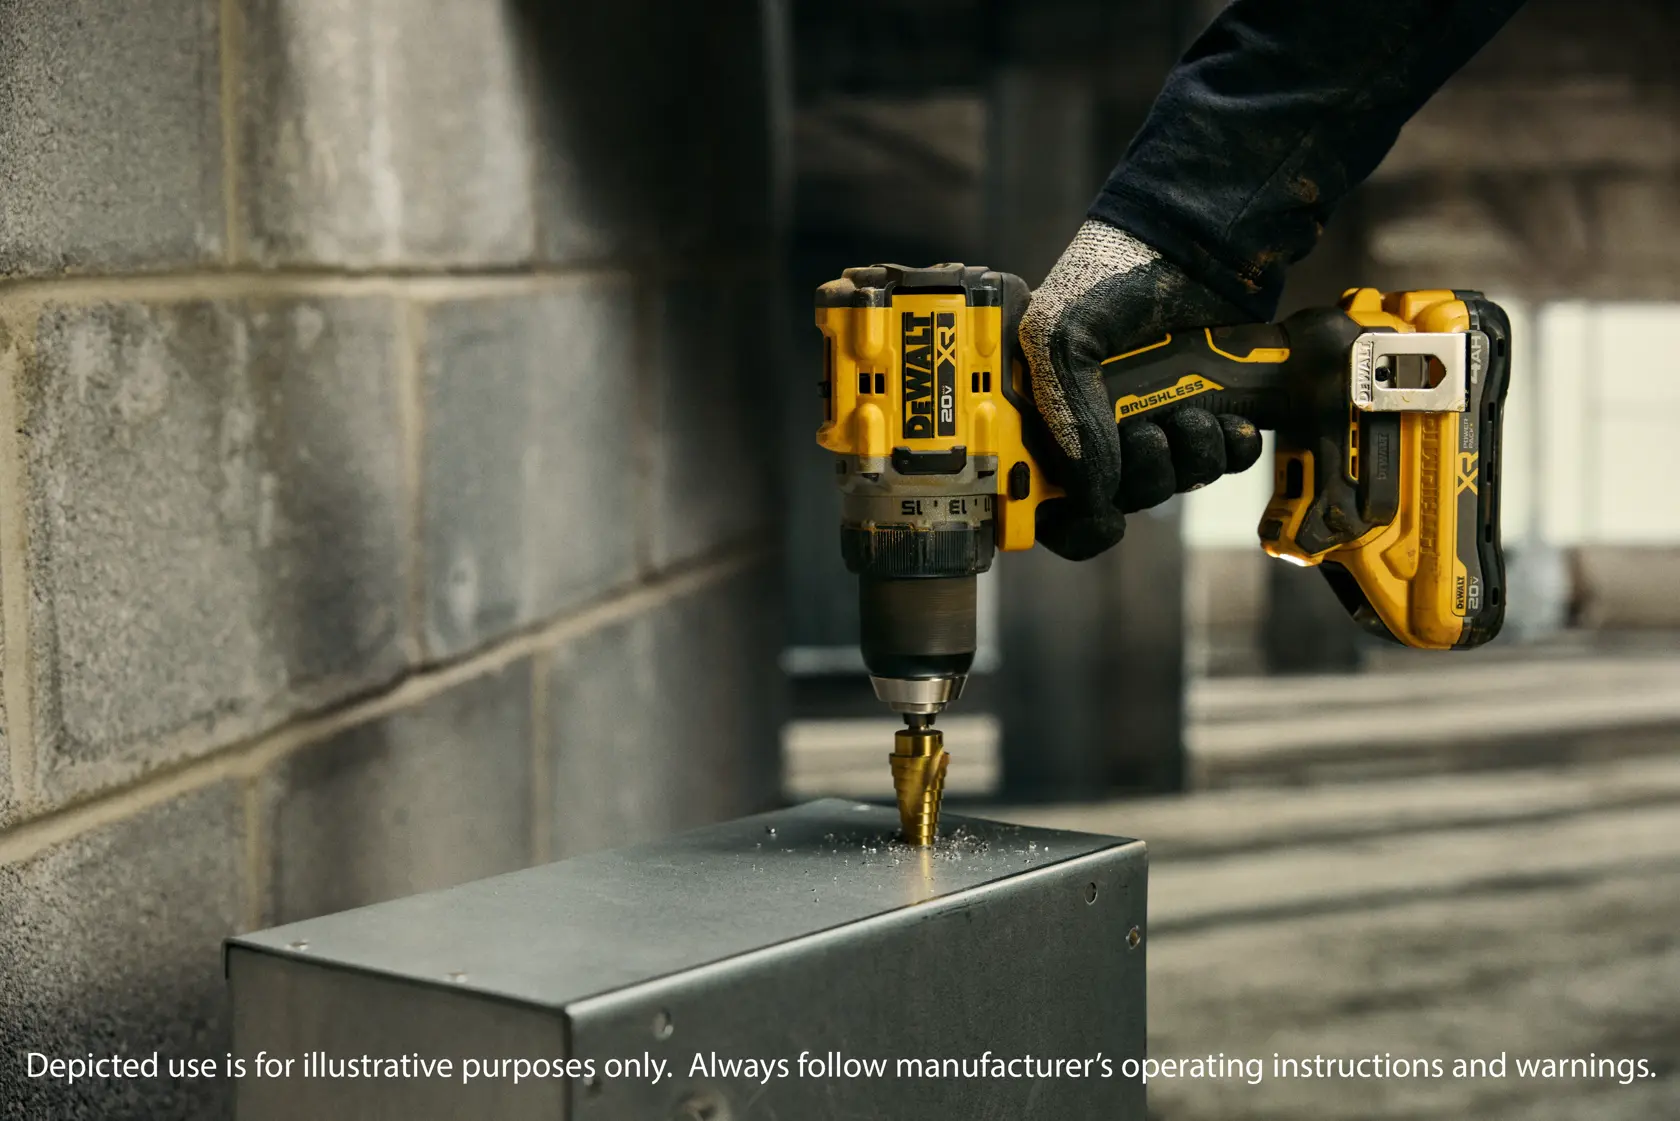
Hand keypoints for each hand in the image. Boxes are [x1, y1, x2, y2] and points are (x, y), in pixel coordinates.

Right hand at [1017, 218, 1265, 559]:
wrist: (1195, 238)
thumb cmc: (1111, 275)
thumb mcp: (1060, 336)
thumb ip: (1066, 416)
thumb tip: (1094, 492)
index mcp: (1043, 414)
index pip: (1041, 497)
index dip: (1066, 520)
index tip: (1096, 518)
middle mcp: (1094, 427)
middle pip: (1115, 501)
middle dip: (1141, 479)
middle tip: (1148, 434)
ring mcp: (1151, 422)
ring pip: (1170, 486)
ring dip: (1188, 461)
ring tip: (1193, 412)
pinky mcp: (1205, 413)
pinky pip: (1220, 464)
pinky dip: (1229, 451)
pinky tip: (1230, 420)